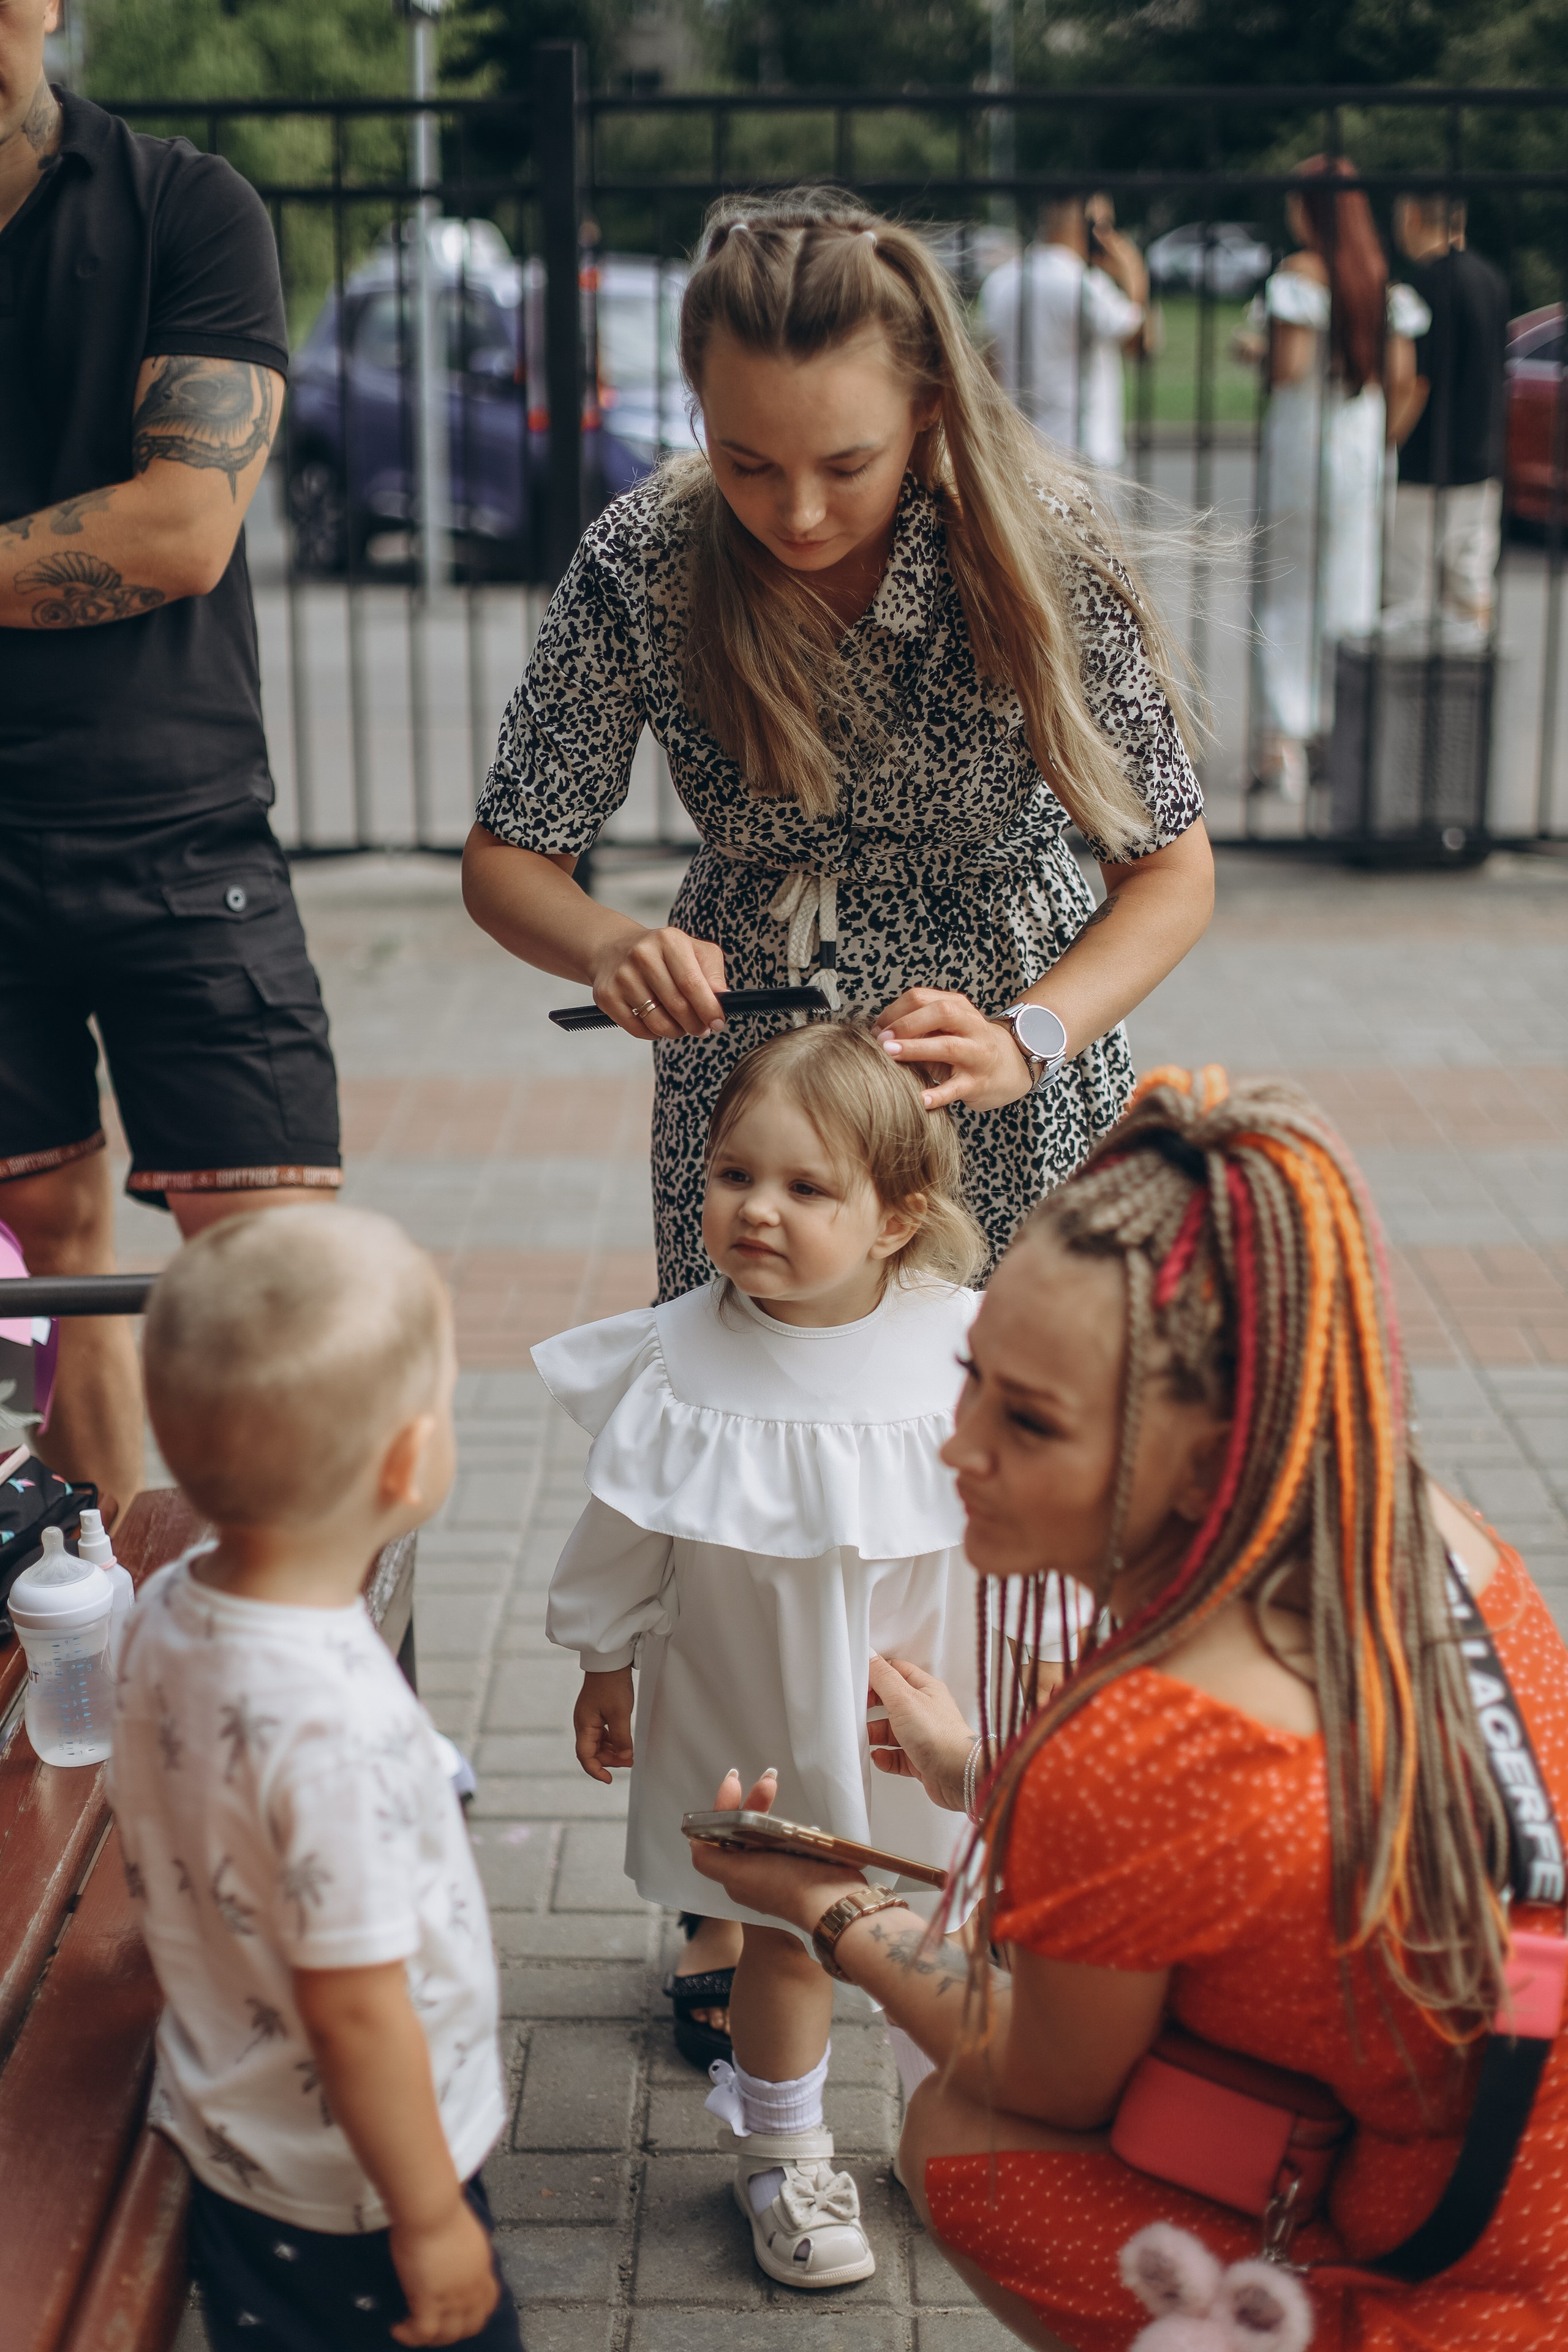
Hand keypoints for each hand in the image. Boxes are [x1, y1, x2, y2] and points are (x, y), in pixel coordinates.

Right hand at [389, 2198, 498, 2346]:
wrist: (431, 2208)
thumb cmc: (442, 2210)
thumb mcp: (462, 2233)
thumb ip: (462, 2250)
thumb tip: (452, 2251)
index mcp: (482, 2267)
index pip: (488, 2302)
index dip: (475, 2313)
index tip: (458, 2314)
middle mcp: (471, 2286)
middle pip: (471, 2325)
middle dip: (453, 2331)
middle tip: (433, 2327)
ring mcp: (452, 2295)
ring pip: (447, 2334)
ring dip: (430, 2338)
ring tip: (412, 2330)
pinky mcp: (429, 2299)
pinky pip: (423, 2331)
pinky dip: (409, 2335)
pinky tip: (398, 2329)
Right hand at [574, 1669, 634, 1781]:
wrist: (609, 1662)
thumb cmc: (611, 1684)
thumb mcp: (620, 1713)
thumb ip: (622, 1738)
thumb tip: (625, 1757)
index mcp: (584, 1725)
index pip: (585, 1757)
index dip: (596, 1771)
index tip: (609, 1779)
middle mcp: (583, 1724)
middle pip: (592, 1752)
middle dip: (609, 1760)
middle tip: (629, 1761)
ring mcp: (589, 1718)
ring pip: (598, 1743)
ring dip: (612, 1752)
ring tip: (628, 1755)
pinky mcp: (596, 1713)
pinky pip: (602, 1734)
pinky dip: (612, 1742)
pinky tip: (623, 1743)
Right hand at [588, 924, 728, 1038]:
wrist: (615, 949)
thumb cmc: (662, 954)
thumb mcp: (693, 951)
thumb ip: (712, 972)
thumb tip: (722, 998)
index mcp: (668, 940)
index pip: (692, 983)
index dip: (708, 1008)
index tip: (718, 1023)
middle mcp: (642, 955)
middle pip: (677, 1006)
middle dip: (695, 1024)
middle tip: (701, 1028)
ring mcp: (622, 976)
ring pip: (658, 1022)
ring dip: (676, 1031)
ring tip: (680, 1025)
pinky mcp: (607, 996)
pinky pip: (638, 1030)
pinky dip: (654, 1033)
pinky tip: (658, 1021)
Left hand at [686, 1766, 863, 1936]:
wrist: (832, 1900)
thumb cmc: (785, 1885)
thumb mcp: (738, 1875)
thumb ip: (709, 1860)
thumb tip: (693, 1842)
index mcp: (737, 1873)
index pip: (722, 1832)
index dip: (724, 1805)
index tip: (734, 1780)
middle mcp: (755, 1870)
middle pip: (745, 1826)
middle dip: (753, 1800)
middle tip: (769, 1778)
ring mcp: (780, 1866)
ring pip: (767, 1828)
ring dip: (771, 1806)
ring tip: (780, 1788)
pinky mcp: (802, 1862)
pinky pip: (790, 1836)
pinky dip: (790, 1823)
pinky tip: (800, 1819)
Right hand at [866, 1655, 977, 1811]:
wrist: (959, 1775)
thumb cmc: (939, 1735)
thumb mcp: (904, 1699)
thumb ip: (884, 1677)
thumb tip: (870, 1656)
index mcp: (925, 1689)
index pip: (897, 1672)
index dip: (876, 1674)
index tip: (858, 1681)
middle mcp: (925, 1711)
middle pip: (891, 1702)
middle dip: (872, 1706)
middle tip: (857, 1710)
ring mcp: (923, 1736)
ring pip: (892, 1731)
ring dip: (875, 1734)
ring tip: (864, 1737)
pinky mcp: (920, 1759)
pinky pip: (896, 1756)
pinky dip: (884, 1757)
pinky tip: (878, 1757)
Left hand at [874, 988, 1035, 1111]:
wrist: (1011, 1067)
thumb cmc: (967, 1047)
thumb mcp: (947, 1030)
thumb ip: (918, 1028)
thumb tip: (875, 1035)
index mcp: (959, 1007)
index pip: (922, 997)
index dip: (894, 1011)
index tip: (875, 1029)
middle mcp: (971, 1026)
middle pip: (940, 1012)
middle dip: (906, 1024)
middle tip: (880, 1040)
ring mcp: (977, 1054)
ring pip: (948, 1046)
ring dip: (916, 1049)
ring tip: (890, 1055)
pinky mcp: (979, 1082)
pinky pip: (956, 1087)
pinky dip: (937, 1094)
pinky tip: (920, 1099)